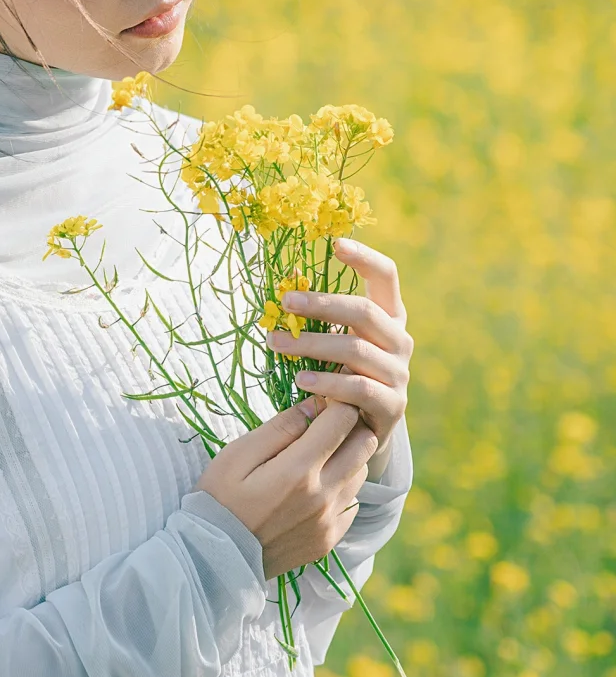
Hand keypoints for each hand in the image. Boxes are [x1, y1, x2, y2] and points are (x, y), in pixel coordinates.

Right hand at [195, 398, 378, 579]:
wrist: (213, 557)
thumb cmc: (218, 498)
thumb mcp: (237, 454)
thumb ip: (279, 428)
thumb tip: (313, 406)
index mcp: (298, 470)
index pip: (343, 420)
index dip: (335, 402)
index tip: (320, 402)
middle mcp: (322, 496)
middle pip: (365, 444)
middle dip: (350, 426)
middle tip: (325, 425)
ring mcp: (329, 521)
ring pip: (362, 474)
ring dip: (348, 458)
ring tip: (317, 458)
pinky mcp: (329, 540)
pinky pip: (352, 504)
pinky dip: (341, 490)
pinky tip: (314, 490)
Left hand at [265, 237, 411, 479]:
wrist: (360, 433)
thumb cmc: (340, 376)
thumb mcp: (333, 344)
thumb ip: (319, 321)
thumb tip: (280, 291)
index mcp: (389, 316)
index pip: (386, 276)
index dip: (364, 257)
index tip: (335, 243)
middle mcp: (400, 340)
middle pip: (364, 311)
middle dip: (321, 304)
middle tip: (284, 302)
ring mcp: (399, 373)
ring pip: (356, 349)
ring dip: (311, 345)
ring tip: (277, 344)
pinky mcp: (392, 406)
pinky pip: (358, 388)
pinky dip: (327, 382)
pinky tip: (301, 380)